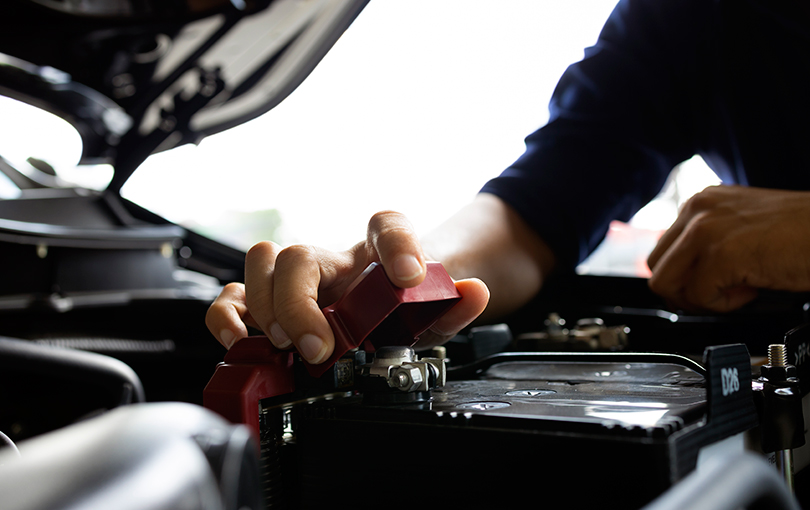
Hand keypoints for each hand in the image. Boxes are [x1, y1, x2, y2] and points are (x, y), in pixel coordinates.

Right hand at [205, 211, 489, 362]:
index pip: (385, 223)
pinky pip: (236, 294)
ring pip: (262, 261)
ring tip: (287, 343)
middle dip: (301, 304)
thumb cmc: (409, 299)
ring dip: (268, 306)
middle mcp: (335, 259)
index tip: (410, 275)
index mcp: (378, 253)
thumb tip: (474, 291)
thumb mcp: (438, 307)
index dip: (397, 244)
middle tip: (321, 346)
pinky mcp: (274, 301)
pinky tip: (243, 340)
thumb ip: (458, 302)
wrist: (393, 297)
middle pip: (302, 253)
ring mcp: (301, 278)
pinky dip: (229, 315)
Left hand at [647, 185, 809, 311]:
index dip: (683, 278)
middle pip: (656, 269)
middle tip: (721, 292)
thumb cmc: (799, 236)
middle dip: (685, 291)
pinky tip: (752, 289)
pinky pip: (698, 297)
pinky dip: (725, 305)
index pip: (661, 252)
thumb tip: (680, 278)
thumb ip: (706, 244)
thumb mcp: (740, 230)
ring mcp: (705, 230)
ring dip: (700, 299)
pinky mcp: (721, 253)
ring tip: (737, 289)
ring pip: (665, 285)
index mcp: (700, 203)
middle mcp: (697, 210)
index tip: (711, 282)